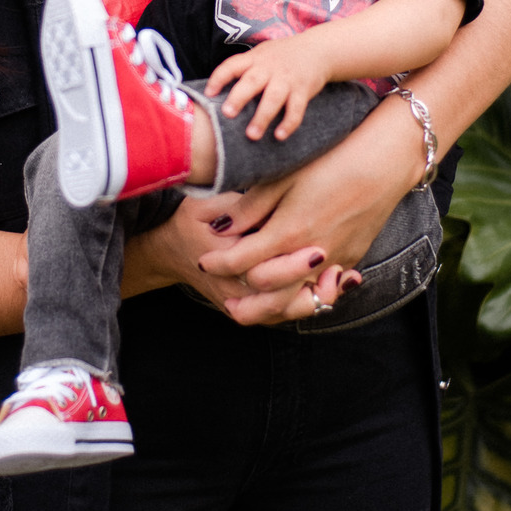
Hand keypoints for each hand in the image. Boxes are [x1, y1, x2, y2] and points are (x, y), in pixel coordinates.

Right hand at [122, 193, 359, 324]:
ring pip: (285, 312)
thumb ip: (237, 205)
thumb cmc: (190, 221)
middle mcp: (234, 289)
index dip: (292, 266)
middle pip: (279, 303)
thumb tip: (265, 198)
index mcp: (224, 263)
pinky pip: (284, 312)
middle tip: (338, 270)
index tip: (319, 251)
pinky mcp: (252, 304)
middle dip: (312, 290)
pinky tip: (336, 282)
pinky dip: (311, 301)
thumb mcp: (206, 205)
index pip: (263, 273)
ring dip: (315, 300)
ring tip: (341, 277)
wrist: (169, 250)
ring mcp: (243, 301)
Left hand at [198, 92, 425, 292]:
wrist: (385, 163)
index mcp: (289, 232)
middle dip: (242, 303)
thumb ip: (250, 206)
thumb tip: (220, 227)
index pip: (242, 261)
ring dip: (272, 310)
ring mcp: (335, 261)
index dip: (217, 263)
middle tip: (225, 301)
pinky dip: (304, 297)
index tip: (203, 262)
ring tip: (254, 307)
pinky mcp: (352, 259)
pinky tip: (292, 293)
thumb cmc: (332, 162)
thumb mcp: (284, 177)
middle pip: (268, 296)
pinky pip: (323, 291)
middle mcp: (311, 255)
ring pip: (298, 302)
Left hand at [204, 33, 332, 140]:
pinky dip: (289, 123)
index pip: (232, 65)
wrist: (318, 49)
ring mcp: (287, 79)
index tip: (208, 93)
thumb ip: (245, 69)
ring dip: (262, 117)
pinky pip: (296, 108)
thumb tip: (218, 92)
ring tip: (252, 135)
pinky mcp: (303, 89)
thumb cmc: (283, 55)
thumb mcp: (262, 54)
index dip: (219, 78)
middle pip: (251, 82)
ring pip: (273, 98)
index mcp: (255, 59)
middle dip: (238, 98)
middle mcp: (269, 67)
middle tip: (226, 114)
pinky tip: (279, 136)